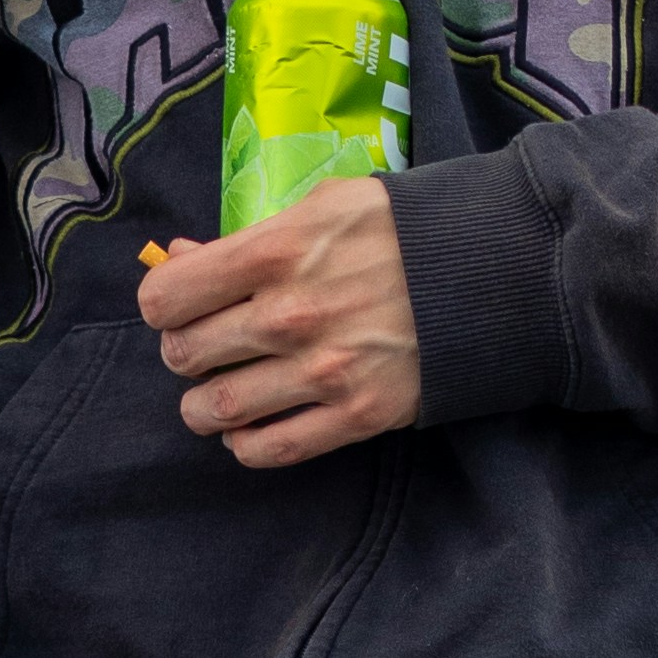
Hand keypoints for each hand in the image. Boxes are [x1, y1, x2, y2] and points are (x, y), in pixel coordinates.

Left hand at [137, 176, 423, 470]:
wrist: (492, 275)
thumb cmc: (401, 230)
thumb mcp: (323, 207)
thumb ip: (249, 237)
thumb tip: (180, 260)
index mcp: (275, 252)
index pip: (166, 299)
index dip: (164, 305)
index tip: (181, 307)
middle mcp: (289, 316)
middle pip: (183, 356)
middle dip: (185, 353)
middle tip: (207, 347)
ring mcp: (322, 372)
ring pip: (215, 410)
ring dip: (205, 406)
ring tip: (219, 393)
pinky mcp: (356, 417)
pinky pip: (268, 449)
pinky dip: (246, 443)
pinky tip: (253, 426)